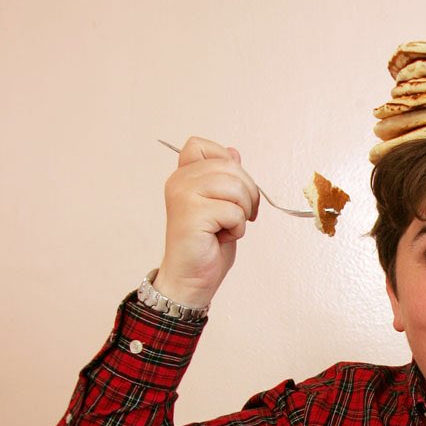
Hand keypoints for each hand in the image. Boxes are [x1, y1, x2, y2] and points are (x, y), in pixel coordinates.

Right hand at [153, 136, 259, 309]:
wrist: (191, 280)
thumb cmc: (206, 246)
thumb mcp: (221, 205)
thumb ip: (224, 179)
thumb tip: (234, 152)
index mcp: (183, 175)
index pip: (202, 145)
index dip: (225, 163)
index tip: (230, 189)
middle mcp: (179, 181)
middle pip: (229, 166)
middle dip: (247, 192)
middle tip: (240, 215)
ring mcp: (183, 195)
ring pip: (235, 187)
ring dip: (243, 211)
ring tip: (228, 226)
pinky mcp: (193, 213)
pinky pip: (233, 211)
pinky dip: (237, 228)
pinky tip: (221, 237)